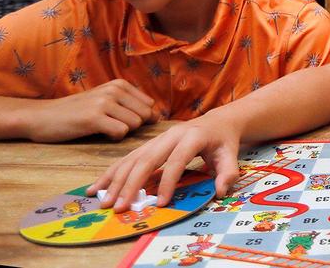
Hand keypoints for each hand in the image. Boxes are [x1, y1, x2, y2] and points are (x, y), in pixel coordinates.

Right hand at [22, 80, 156, 141]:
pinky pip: (121, 132)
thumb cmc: (76, 112)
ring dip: (122, 132)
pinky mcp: (94, 118)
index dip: (141, 118)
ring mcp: (104, 102)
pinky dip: (114, 138)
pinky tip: (100, 134)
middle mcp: (115, 90)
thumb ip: (128, 104)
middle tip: (113, 128)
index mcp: (120, 84)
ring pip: (135, 124)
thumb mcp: (104, 100)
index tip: (123, 123)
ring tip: (104, 129)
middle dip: (134, 127)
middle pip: (145, 115)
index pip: (150, 105)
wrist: (41, 117)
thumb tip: (157, 116)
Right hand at [89, 114, 241, 211]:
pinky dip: (112, 173)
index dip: (169, 181)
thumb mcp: (231, 155)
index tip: (161, 203)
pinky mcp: (149, 144)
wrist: (217, 122)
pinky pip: (128, 158)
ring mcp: (157, 138)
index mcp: (192, 137)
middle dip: (131, 184)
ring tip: (103, 200)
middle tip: (119, 207)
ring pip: (133, 158)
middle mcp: (171, 135)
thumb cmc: (223, 141)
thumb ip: (228, 173)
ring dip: (116, 180)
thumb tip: (221, 191)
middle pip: (147, 159)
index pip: (177, 160)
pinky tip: (98, 186)